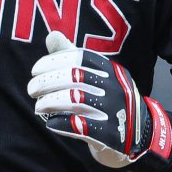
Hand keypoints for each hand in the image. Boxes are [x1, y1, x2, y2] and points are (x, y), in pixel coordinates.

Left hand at [27, 31, 171, 167]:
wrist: (140, 136)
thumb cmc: (110, 101)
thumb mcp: (98, 76)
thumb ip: (74, 57)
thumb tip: (52, 35)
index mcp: (112, 70)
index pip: (78, 58)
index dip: (53, 61)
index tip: (35, 70)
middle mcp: (115, 87)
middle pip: (74, 77)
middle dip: (46, 82)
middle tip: (31, 89)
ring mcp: (115, 111)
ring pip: (74, 100)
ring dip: (50, 102)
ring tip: (39, 106)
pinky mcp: (110, 135)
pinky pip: (80, 127)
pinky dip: (61, 123)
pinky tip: (51, 123)